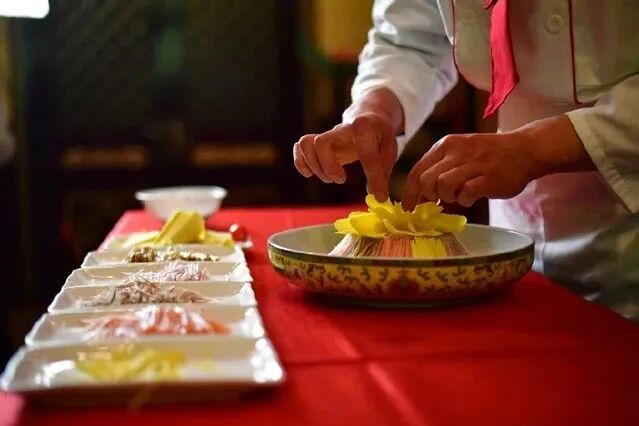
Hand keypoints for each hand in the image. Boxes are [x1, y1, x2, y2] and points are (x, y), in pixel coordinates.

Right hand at [293, 113, 397, 200]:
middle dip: (328, 167)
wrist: (368, 116)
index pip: (366, 155)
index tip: (378, 195)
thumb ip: (384, 170)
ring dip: (315, 166)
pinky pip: (300, 147)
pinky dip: (300, 162)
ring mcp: (327, 134)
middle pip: (321, 143)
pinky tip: (309, 174)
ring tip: (329, 178)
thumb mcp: (389, 148)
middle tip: (341, 180)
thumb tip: (376, 196)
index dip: (374, 177)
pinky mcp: (318, 140)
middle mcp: (341, 129)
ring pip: (307, 144)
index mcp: (364, 128)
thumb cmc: (379, 135)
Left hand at [401, 132, 534, 209]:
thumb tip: (421, 196)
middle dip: (430, 195)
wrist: (524, 149)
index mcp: (445, 145)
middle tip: (441, 199)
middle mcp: (456, 152)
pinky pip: (466, 193)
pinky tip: (472, 197)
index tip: (408, 207)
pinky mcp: (488, 178)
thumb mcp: (460, 154)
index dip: (410, 192)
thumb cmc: (489, 155)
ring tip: (459, 196)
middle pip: (426, 180)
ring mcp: (473, 164)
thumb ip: (440, 170)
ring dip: (448, 197)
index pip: (417, 171)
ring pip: (443, 186)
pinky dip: (465, 200)